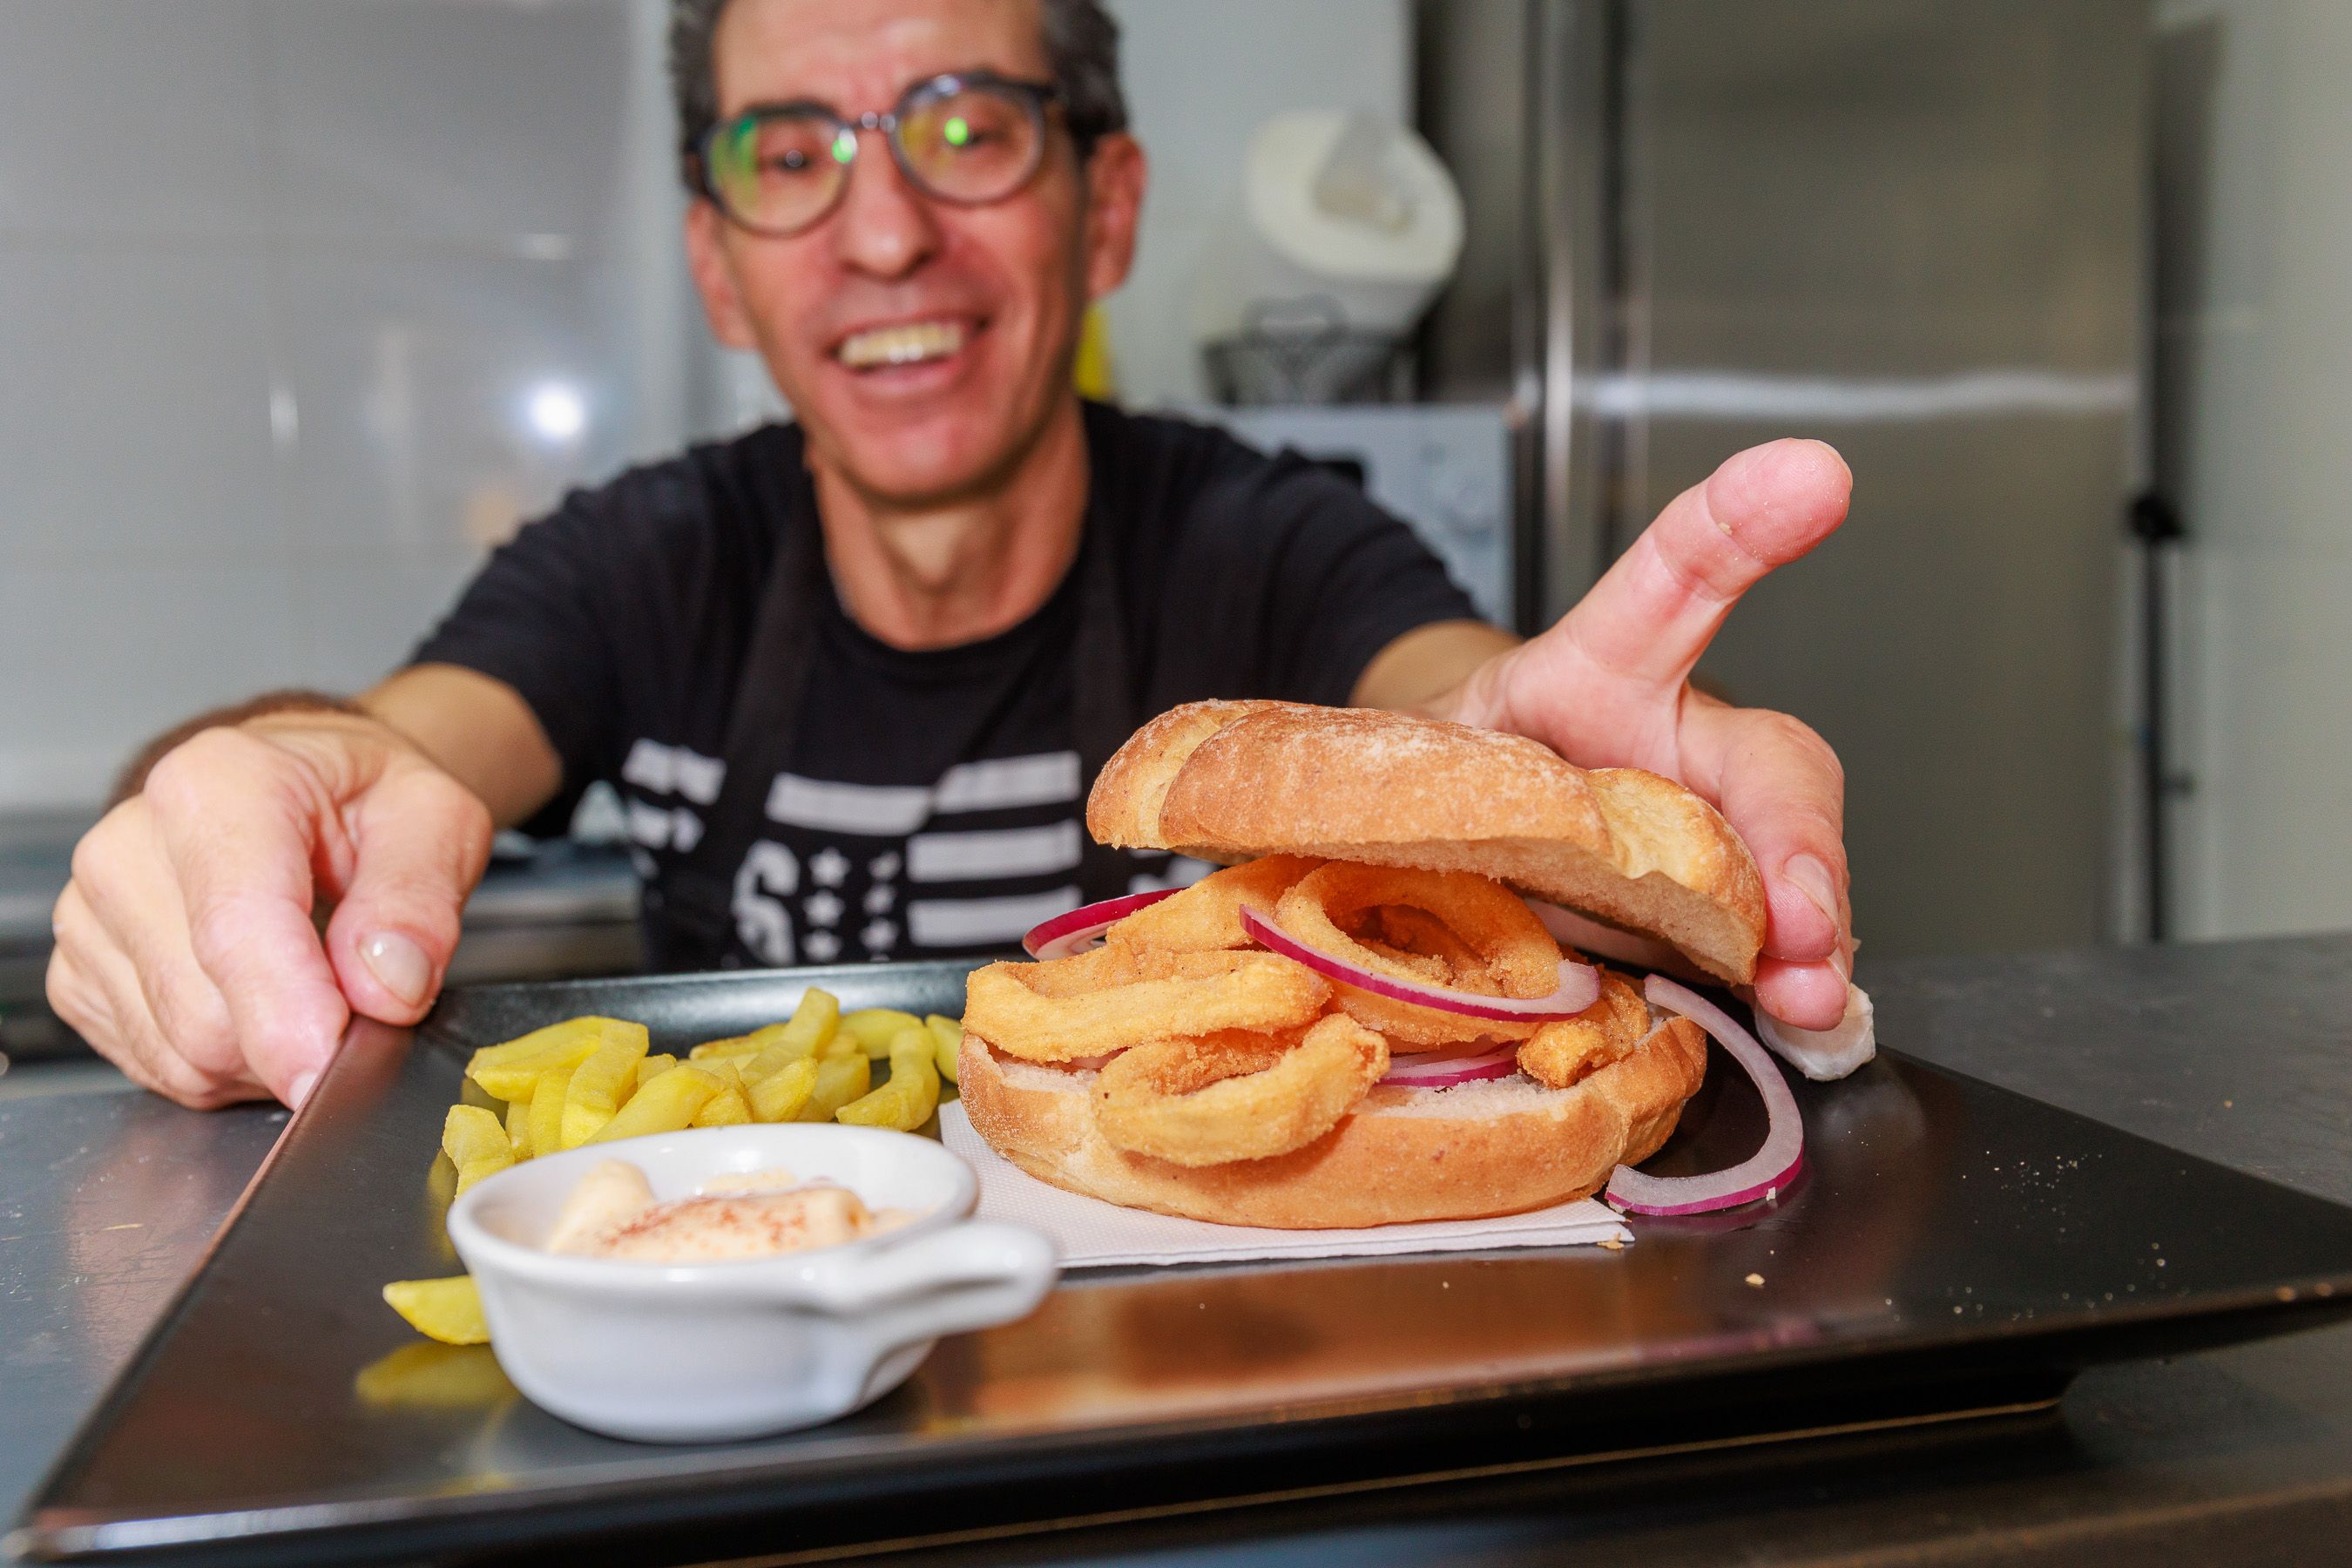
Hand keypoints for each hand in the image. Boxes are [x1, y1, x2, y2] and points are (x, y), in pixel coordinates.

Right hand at [46, 711, 493, 1107]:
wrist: (301, 788)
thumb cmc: (360, 800)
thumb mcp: (436, 819)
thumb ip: (418, 900)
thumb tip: (388, 985)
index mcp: (218, 786)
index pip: (235, 929)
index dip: (286, 1018)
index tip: (333, 1066)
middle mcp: (129, 846)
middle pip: (204, 1015)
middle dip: (300, 1037)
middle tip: (359, 999)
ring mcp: (89, 913)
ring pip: (182, 1055)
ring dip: (266, 1058)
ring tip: (312, 989)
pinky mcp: (77, 974)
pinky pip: (157, 1067)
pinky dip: (224, 1066)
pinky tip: (259, 1005)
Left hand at [1438, 439, 1854, 1028]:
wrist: (1456, 839)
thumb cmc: (1447, 778)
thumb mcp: (1413, 758)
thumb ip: (1408, 781)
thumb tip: (1354, 824)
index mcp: (1595, 674)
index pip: (1668, 581)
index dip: (1735, 524)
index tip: (1811, 473)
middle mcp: (1677, 745)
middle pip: (1771, 762)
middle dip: (1799, 836)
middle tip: (1804, 918)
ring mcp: (1711, 832)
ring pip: (1794, 857)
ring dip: (1813, 928)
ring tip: (1808, 992)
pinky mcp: (1718, 915)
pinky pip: (1782, 940)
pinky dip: (1801, 982)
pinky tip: (1809, 1016)